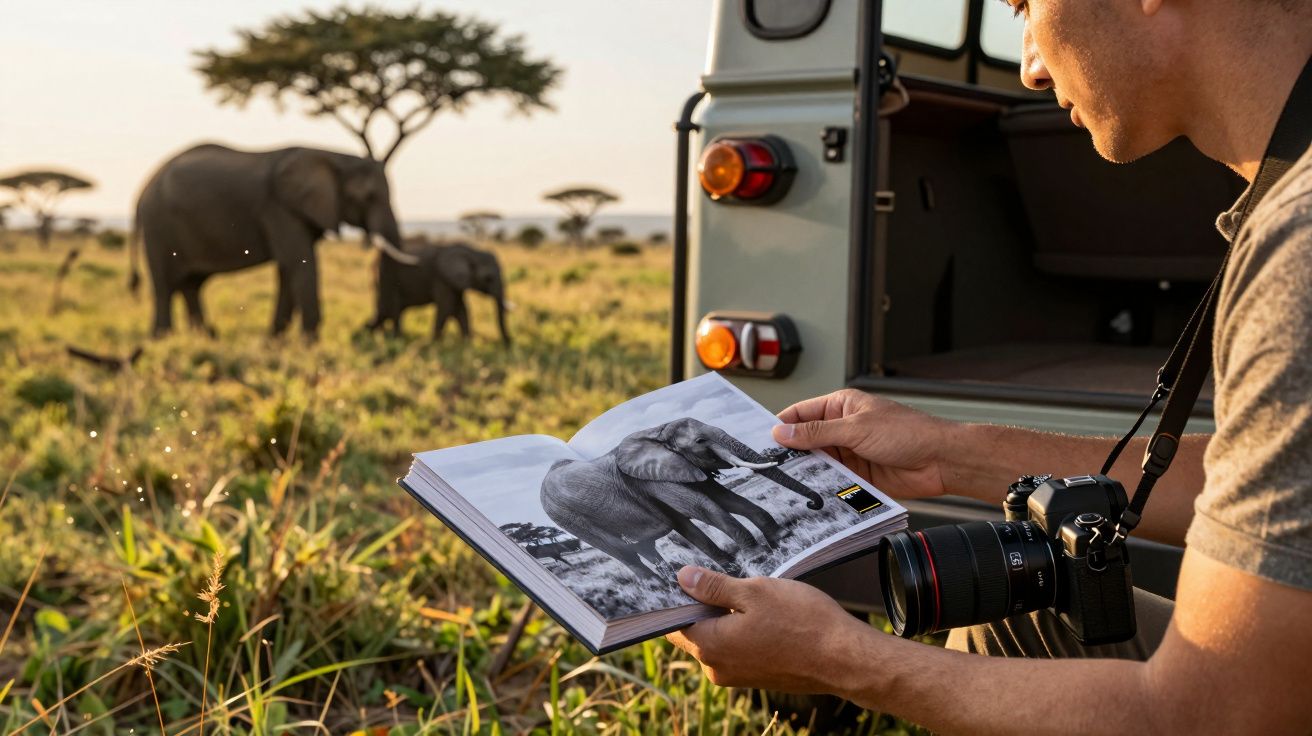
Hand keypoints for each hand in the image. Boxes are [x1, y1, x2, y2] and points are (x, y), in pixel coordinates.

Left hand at [665, 566, 873, 692]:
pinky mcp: (756, 676)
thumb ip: (714, 587)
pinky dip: (740, 630)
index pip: (672, 622)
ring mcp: (737, 675)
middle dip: (702, 604)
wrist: (845, 659)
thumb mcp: (755, 592)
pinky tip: (761, 612)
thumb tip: (683, 578)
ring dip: (724, 616)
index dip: (677, 597)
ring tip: (747, 591)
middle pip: (693, 631)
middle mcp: (717, 668)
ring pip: (716, 638)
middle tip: (720, 575)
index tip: (685, 574)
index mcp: (710, 646)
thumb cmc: (803, 622)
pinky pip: (736, 649)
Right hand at [773, 389, 952, 498]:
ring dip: (806, 472)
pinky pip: (833, 480)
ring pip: (817, 463)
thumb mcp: (856, 428)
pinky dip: (822, 486)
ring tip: (784, 484)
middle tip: (768, 467)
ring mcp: (850, 453)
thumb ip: (817, 432)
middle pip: (806, 440)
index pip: (801, 413)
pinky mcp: (858, 476)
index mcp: (841, 406)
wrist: (940, 460)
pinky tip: (810, 494)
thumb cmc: (908, 432)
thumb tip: (782, 432)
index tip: (761, 441)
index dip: (781, 426)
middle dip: (790, 453)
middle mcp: (843, 428)